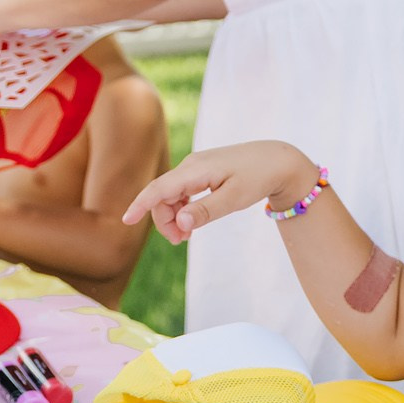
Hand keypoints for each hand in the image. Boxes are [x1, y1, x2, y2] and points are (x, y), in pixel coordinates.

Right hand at [122, 141, 313, 243]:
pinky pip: (181, 191)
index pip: (159, 188)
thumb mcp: (234, 199)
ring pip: (170, 194)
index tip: (126, 221)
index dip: (140, 205)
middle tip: (181, 241)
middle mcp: (191, 165)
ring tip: (186, 236)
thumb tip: (178, 222)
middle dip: (165, 220)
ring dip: (173, 216)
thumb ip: (205, 211)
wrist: (277, 161)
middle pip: (162, 195)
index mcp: (196, 170)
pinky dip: (181, 208)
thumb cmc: (258, 178)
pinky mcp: (202, 171)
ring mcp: (196, 166)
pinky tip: (190, 222)